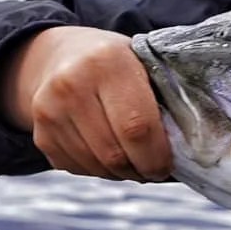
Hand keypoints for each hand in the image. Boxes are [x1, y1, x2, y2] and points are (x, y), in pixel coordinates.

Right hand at [0, 26, 171, 180]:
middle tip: (155, 168)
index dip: (156, 155)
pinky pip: (77, 168)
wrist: (59, 56)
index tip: (168, 165)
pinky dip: (99, 170)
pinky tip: (109, 153)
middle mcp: (71, 85)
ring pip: (96, 166)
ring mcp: (48, 111)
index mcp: (107, 62)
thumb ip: (166, 97)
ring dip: (122, 173)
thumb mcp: (143, 62)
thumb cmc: (119, 64)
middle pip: (114, 153)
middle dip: (141, 169)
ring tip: (135, 160)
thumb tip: (191, 146)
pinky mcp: (40, 134)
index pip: (136, 126)